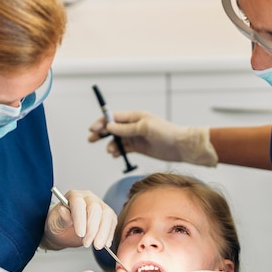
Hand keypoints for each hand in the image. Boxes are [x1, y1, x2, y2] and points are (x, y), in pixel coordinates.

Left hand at [44, 189, 116, 249]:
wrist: (64, 230)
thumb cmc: (58, 224)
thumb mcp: (54, 222)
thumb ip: (61, 218)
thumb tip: (63, 211)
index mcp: (74, 196)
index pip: (79, 204)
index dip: (80, 219)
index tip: (80, 233)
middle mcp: (88, 198)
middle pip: (96, 209)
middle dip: (92, 229)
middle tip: (86, 243)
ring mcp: (100, 205)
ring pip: (107, 216)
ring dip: (103, 233)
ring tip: (97, 245)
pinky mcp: (107, 216)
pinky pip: (112, 223)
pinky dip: (109, 234)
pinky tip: (105, 243)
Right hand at [88, 110, 217, 166]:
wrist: (180, 147)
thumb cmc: (166, 133)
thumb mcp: (145, 128)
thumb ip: (126, 129)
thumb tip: (109, 127)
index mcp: (135, 116)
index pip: (114, 117)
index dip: (102, 122)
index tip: (93, 129)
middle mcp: (134, 125)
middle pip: (112, 128)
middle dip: (101, 134)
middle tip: (91, 140)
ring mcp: (136, 137)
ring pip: (117, 140)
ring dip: (111, 145)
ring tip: (112, 151)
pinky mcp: (139, 147)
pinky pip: (123, 149)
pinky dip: (118, 151)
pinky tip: (116, 155)